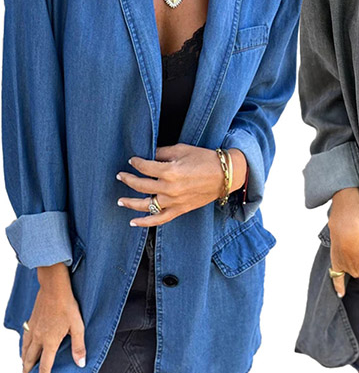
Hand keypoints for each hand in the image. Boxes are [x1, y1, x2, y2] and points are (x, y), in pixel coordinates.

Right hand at [24, 264, 86, 372]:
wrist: (53, 289)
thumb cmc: (67, 306)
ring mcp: (32, 329)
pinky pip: (24, 339)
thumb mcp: (77, 327)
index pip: (45, 365)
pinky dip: (23, 347)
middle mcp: (38, 338)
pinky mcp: (30, 321)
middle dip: (29, 371)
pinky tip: (25, 346)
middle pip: (30, 359)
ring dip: (24, 360)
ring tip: (24, 366)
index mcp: (50, 342)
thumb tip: (80, 363)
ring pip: (24, 349)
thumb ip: (78, 346)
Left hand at [116, 145, 246, 226]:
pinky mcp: (180, 210)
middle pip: (140, 185)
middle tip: (121, 176)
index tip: (132, 160)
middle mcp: (169, 189)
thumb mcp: (182, 150)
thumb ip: (162, 153)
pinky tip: (133, 222)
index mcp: (170, 171)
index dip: (135, 162)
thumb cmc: (205, 159)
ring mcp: (174, 202)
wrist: (225, 175)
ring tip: (120, 200)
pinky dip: (145, 222)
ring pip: (145, 205)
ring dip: (130, 202)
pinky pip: (159, 219)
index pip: (144, 167)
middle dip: (128, 179)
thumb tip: (148, 156)